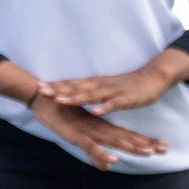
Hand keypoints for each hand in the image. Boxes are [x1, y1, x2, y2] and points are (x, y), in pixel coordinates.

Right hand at [29, 95, 167, 169]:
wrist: (43, 98)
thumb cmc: (60, 116)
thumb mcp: (79, 139)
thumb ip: (94, 153)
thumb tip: (107, 167)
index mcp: (102, 128)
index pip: (128, 135)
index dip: (145, 140)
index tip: (164, 145)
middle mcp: (100, 129)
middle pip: (127, 138)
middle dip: (146, 143)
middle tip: (166, 148)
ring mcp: (89, 131)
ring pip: (114, 141)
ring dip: (131, 146)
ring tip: (148, 152)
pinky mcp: (76, 135)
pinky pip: (91, 146)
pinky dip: (102, 153)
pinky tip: (112, 159)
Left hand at [40, 49, 188, 115]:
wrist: (152, 77)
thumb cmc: (126, 84)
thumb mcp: (104, 86)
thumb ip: (89, 90)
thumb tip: (72, 93)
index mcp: (94, 83)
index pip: (70, 83)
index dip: (54, 85)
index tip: (36, 86)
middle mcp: (100, 84)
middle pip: (75, 87)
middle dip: (57, 90)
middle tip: (39, 91)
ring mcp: (112, 91)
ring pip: (90, 95)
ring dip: (74, 98)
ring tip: (59, 101)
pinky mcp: (125, 98)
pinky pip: (113, 104)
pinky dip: (103, 107)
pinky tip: (94, 112)